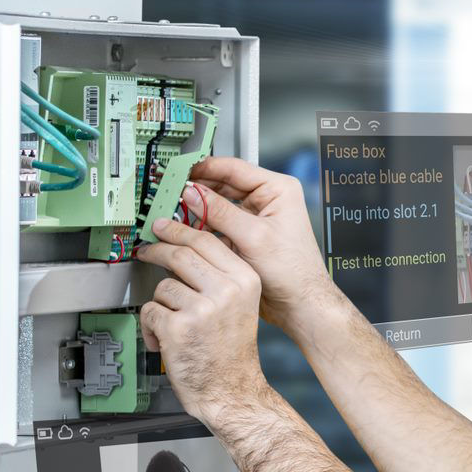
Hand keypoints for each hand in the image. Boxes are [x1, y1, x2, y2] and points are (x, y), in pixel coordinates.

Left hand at [136, 217, 267, 425]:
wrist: (232, 391)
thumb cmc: (232, 352)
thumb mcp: (241, 304)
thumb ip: (219, 276)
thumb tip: (184, 250)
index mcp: (245, 280)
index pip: (206, 241)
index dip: (178, 230)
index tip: (162, 227)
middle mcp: (227, 291)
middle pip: (180, 255)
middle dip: (157, 251)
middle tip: (146, 251)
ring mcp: (202, 309)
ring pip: (163, 287)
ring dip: (161, 306)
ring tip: (174, 324)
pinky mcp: (178, 327)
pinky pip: (150, 312)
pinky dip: (152, 328)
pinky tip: (167, 341)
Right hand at [184, 158, 329, 330]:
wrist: (300, 303)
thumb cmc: (294, 272)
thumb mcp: (253, 237)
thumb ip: (220, 213)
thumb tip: (192, 193)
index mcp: (278, 190)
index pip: (234, 168)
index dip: (204, 168)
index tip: (179, 172)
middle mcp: (268, 200)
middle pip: (223, 186)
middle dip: (197, 192)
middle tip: (171, 194)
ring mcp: (256, 219)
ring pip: (219, 207)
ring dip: (198, 212)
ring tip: (176, 214)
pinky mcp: (247, 236)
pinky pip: (220, 226)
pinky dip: (204, 229)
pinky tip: (189, 233)